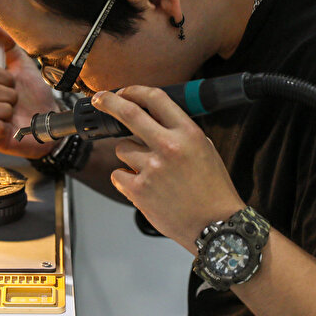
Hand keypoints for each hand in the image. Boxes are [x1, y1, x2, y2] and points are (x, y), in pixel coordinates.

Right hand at [0, 27, 63, 158]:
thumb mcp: (22, 68)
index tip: (14, 85)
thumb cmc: (33, 98)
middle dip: (8, 95)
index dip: (6, 78)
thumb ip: (9, 48)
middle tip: (15, 101)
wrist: (47, 121)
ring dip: (6, 110)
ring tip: (12, 114)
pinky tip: (7, 127)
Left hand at [92, 86, 245, 252]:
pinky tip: (143, 186)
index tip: (124, 92)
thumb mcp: (204, 149)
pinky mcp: (139, 189)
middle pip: (128, 113)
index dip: (135, 91)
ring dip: (129, 156)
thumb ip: (179, 132)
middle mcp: (168, 146)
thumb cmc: (212, 190)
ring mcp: (152, 168)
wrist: (215, 224)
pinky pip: (118, 174)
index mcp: (187, 133)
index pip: (156, 99)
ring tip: (149, 171)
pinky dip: (125, 179)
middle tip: (99, 99)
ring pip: (122, 149)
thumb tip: (154, 119)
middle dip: (108, 102)